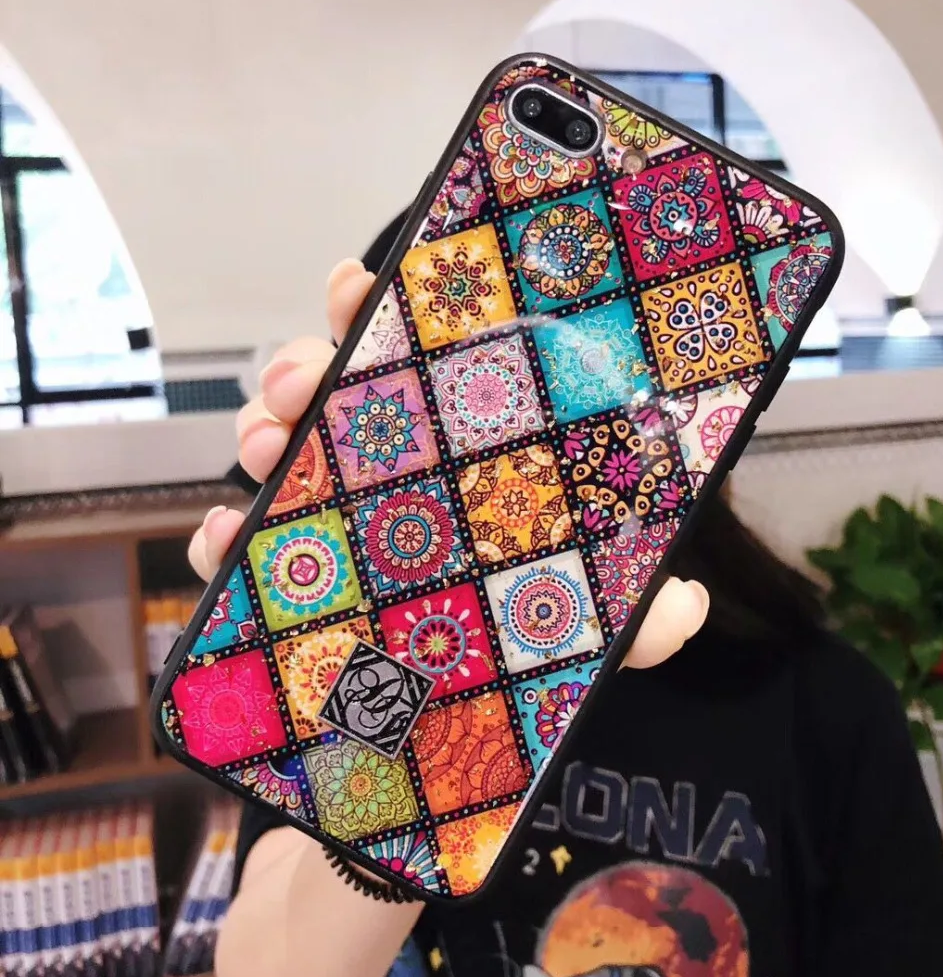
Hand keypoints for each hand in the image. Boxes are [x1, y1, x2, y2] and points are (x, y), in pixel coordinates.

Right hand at [188, 258, 709, 668]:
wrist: (468, 692)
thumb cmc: (532, 617)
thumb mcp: (590, 607)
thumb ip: (639, 611)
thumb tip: (685, 604)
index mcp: (462, 435)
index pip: (417, 346)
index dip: (382, 303)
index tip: (359, 284)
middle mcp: (395, 456)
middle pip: (336, 383)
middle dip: (308, 364)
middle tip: (306, 380)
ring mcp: (340, 501)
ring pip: (281, 441)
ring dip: (262, 431)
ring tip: (269, 447)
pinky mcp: (295, 558)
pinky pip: (246, 529)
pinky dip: (224, 525)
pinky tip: (226, 535)